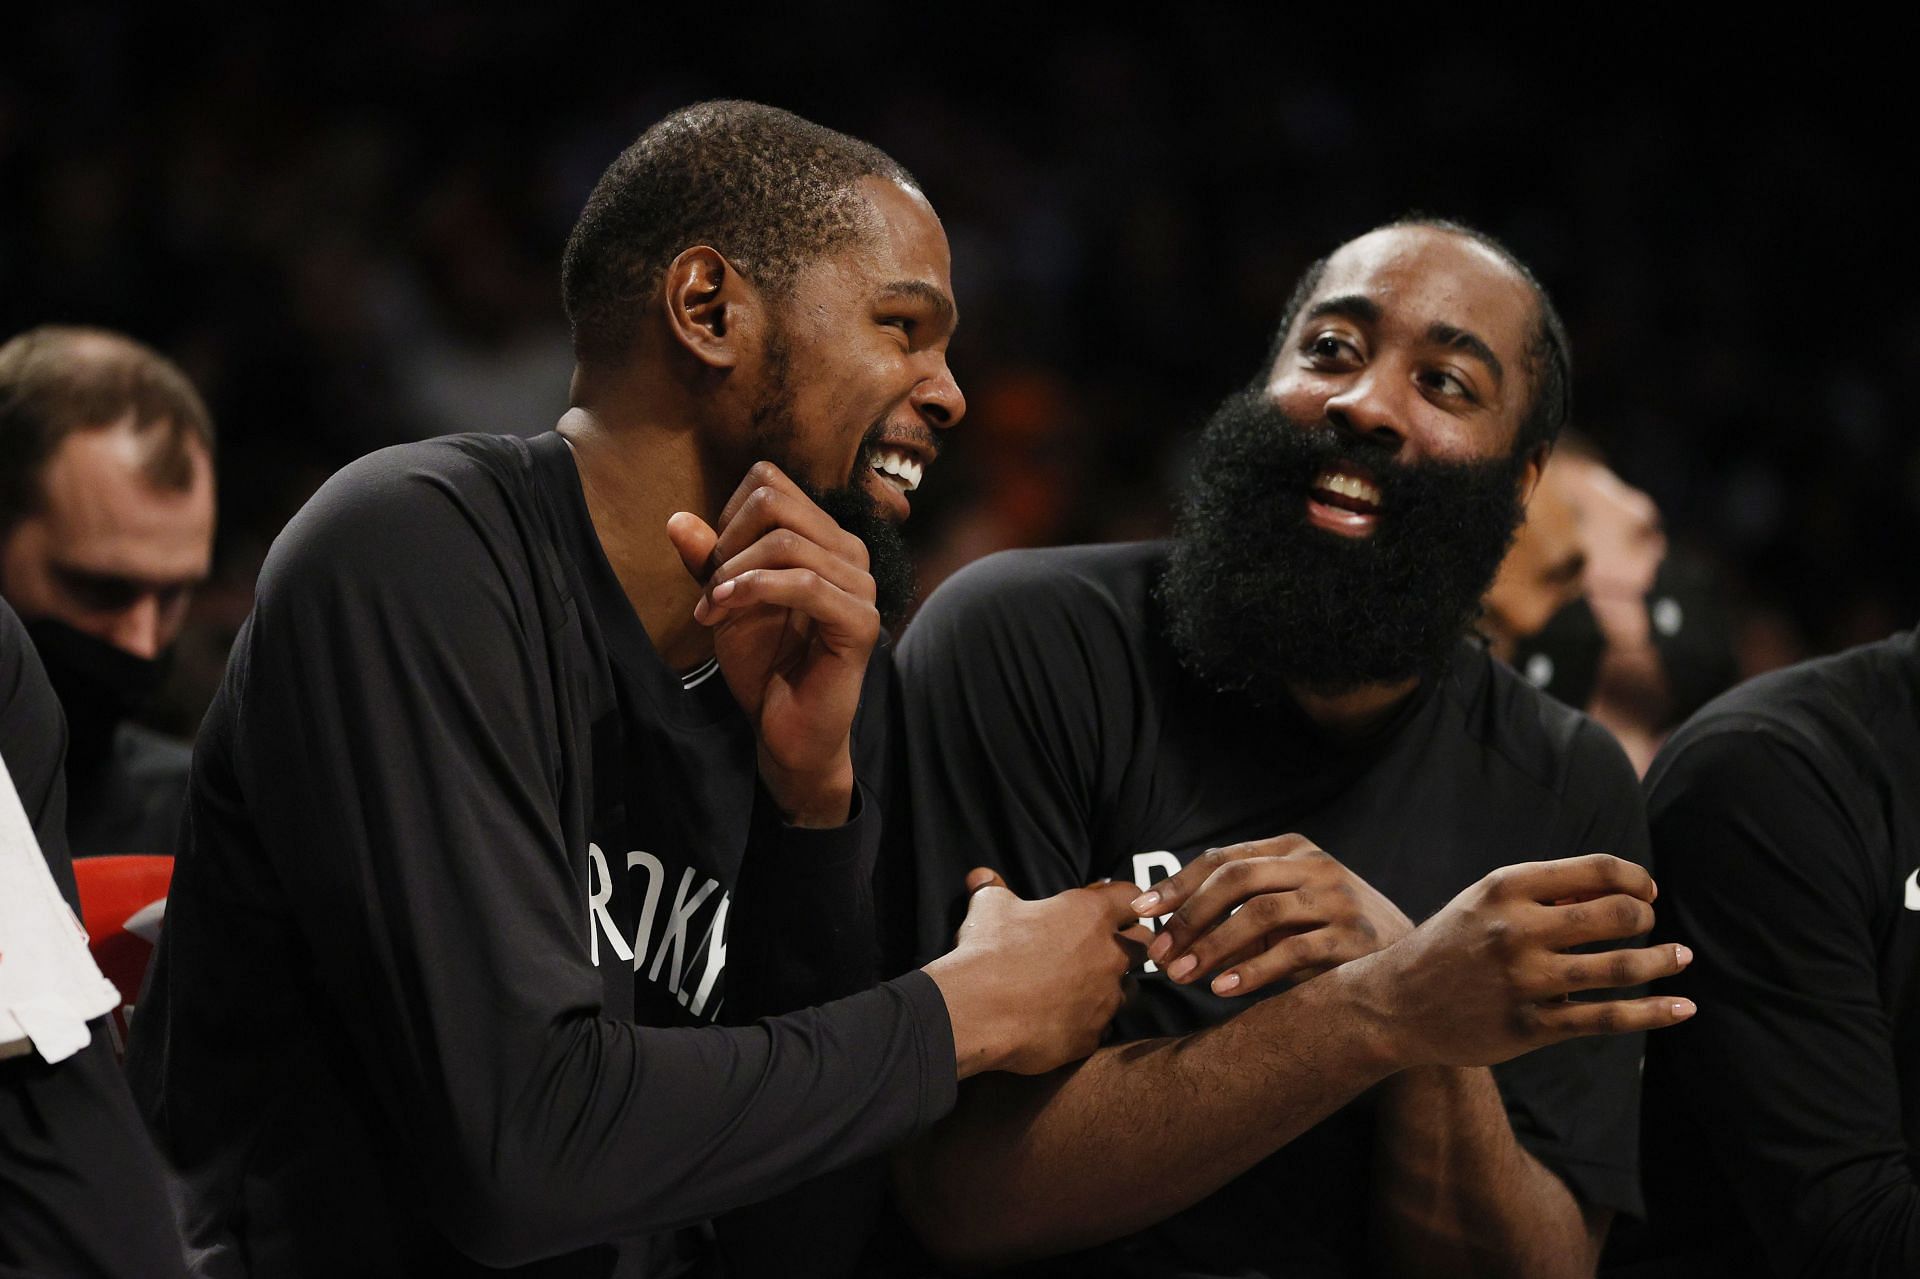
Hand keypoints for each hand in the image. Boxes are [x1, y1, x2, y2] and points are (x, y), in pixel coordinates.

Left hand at [666, 462, 879, 826]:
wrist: (785, 729)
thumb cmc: (764, 663)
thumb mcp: (725, 602)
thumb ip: (708, 560)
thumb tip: (677, 518)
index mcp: (822, 537)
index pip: (770, 482)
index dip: (728, 515)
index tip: (712, 565)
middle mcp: (849, 551)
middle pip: (775, 503)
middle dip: (727, 542)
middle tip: (709, 589)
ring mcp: (860, 584)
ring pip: (786, 542)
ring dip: (733, 574)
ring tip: (710, 609)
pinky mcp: (859, 621)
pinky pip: (804, 583)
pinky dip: (753, 592)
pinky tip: (723, 613)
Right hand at [924, 870, 1145, 1078]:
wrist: (979, 1010)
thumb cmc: (989, 949)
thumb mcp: (989, 908)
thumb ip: (993, 889)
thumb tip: (981, 875)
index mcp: (1091, 915)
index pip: (1130, 897)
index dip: (1120, 900)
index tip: (1105, 905)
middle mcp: (1109, 955)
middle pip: (1143, 944)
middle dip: (1128, 944)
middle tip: (1099, 947)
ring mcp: (1105, 998)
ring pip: (1128, 990)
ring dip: (1111, 986)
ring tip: (1081, 988)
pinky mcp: (1092, 1036)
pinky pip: (1101, 1027)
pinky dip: (1087, 1022)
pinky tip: (1063, 1020)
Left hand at [1130, 835, 1412, 997]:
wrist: (1409, 969)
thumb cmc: (1331, 939)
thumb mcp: (1284, 915)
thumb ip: (1236, 915)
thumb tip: (1167, 936)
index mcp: (1292, 849)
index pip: (1222, 860)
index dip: (1177, 885)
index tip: (1140, 911)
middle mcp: (1315, 865)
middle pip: (1235, 880)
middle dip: (1189, 917)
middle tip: (1159, 954)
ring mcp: (1338, 898)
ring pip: (1260, 913)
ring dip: (1213, 945)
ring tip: (1182, 975)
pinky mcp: (1355, 936)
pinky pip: (1292, 951)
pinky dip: (1253, 971)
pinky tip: (1224, 989)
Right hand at [1347, 853, 1694, 1068]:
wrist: (1397, 1003)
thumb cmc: (1452, 944)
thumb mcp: (1484, 901)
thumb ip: (1544, 893)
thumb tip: (1618, 894)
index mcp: (1506, 888)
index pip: (1596, 869)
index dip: (1634, 878)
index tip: (1646, 891)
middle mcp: (1517, 931)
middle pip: (1616, 914)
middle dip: (1645, 917)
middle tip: (1649, 925)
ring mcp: (1526, 981)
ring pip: (1620, 968)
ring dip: (1663, 960)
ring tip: (1681, 957)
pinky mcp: (1533, 1026)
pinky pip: (1607, 1017)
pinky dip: (1654, 1013)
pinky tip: (1683, 1007)